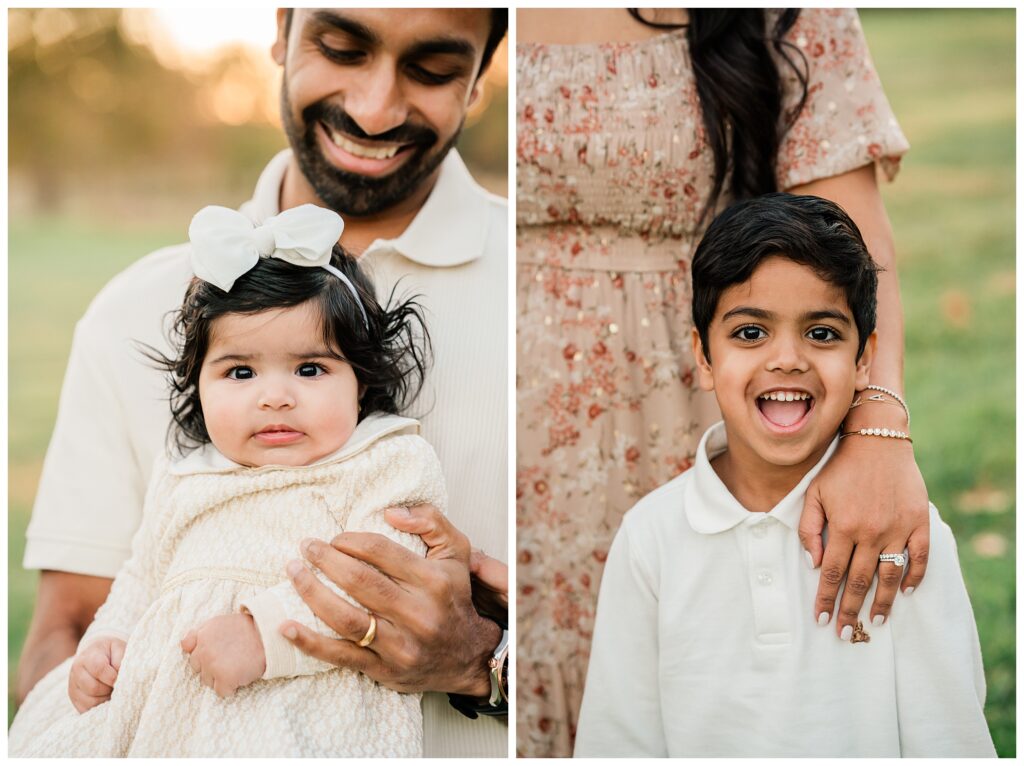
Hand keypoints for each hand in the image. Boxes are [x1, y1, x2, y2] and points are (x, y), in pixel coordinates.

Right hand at [68, 635, 125, 712]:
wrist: (99, 657)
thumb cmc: (112, 654)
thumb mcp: (119, 649)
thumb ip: (121, 660)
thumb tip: (120, 677)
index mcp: (88, 656)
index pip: (99, 669)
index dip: (113, 676)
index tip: (121, 677)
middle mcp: (76, 671)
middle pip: (93, 688)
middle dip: (110, 688)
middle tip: (117, 685)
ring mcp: (73, 687)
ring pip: (90, 701)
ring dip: (106, 699)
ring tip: (112, 690)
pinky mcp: (75, 700)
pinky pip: (87, 710)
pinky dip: (100, 707)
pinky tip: (106, 698)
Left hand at [181, 613, 265, 697]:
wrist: (270, 636)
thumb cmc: (248, 630)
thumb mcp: (220, 623)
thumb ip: (199, 633)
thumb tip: (184, 646)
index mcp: (203, 634)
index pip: (190, 652)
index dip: (203, 654)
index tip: (217, 652)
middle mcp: (204, 650)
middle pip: (198, 669)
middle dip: (211, 667)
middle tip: (230, 659)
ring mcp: (213, 665)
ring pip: (208, 682)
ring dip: (220, 678)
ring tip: (236, 666)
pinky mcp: (225, 678)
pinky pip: (221, 692)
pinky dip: (231, 688)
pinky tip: (240, 675)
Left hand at [281, 504, 502, 695]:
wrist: (467, 655)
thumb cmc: (453, 597)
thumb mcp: (456, 552)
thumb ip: (431, 521)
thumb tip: (392, 512)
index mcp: (433, 581)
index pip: (382, 552)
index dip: (352, 541)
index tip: (336, 538)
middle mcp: (418, 614)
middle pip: (361, 582)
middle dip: (326, 560)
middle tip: (306, 547)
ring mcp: (400, 645)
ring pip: (347, 618)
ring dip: (312, 593)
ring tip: (294, 572)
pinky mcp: (384, 669)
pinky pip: (341, 656)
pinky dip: (310, 642)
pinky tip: (286, 626)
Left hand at [799, 431, 928, 637]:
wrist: (876, 440)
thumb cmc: (840, 468)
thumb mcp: (814, 493)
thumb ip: (808, 528)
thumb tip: (813, 563)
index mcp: (843, 526)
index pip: (832, 573)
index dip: (826, 599)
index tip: (821, 619)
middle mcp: (871, 531)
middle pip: (859, 581)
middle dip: (850, 610)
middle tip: (846, 633)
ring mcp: (898, 527)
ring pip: (890, 575)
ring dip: (882, 602)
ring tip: (875, 623)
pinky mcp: (919, 521)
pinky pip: (919, 556)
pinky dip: (914, 576)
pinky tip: (905, 592)